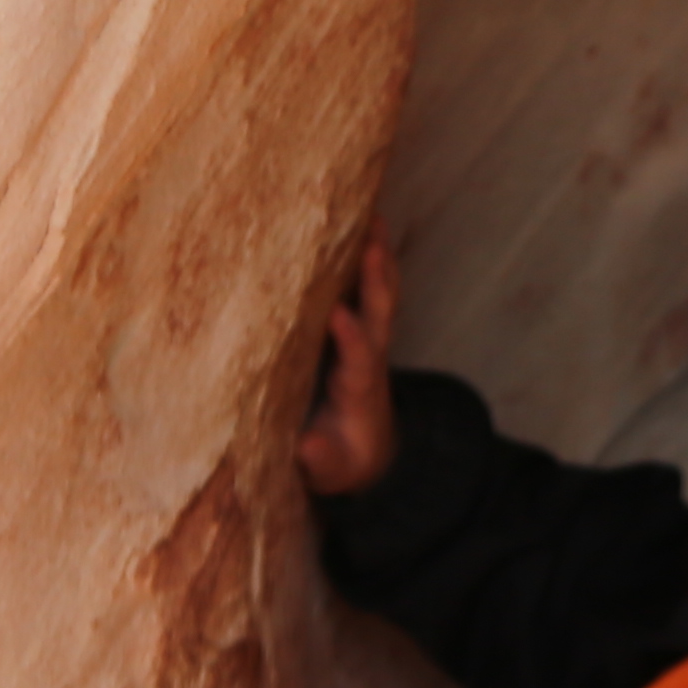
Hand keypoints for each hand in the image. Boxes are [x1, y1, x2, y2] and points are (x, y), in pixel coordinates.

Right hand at [292, 238, 401, 497]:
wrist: (368, 454)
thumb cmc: (343, 461)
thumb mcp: (330, 473)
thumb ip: (321, 460)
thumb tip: (306, 447)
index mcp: (360, 391)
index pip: (360, 360)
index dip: (351, 338)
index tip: (339, 315)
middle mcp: (370, 360)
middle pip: (380, 316)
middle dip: (376, 282)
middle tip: (371, 243)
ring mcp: (370, 341)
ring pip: (380, 295)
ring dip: (379, 257)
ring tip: (371, 214)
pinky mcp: (362, 330)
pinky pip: (371, 289)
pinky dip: (369, 257)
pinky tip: (361, 222)